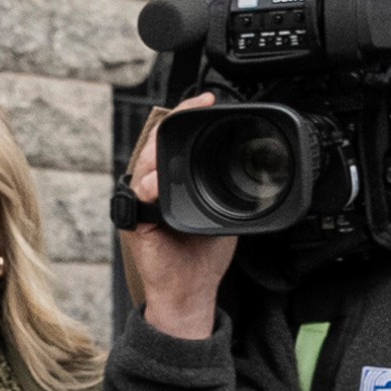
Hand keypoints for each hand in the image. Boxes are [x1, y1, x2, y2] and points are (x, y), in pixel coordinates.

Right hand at [119, 93, 239, 340]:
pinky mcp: (136, 221)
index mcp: (172, 182)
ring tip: (177, 131)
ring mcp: (143, 203)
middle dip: (174, 120)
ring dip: (161, 147)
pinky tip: (160, 181)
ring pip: (145, 164)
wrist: (192, 290)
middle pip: (157, 144)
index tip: (206, 100)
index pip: (174, 141)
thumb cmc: (204, 256)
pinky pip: (139, 197)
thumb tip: (253, 171)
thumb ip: (227, 190)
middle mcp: (155, 188)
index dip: (186, 117)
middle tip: (195, 105)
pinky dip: (150, 187)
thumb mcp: (222, 213)